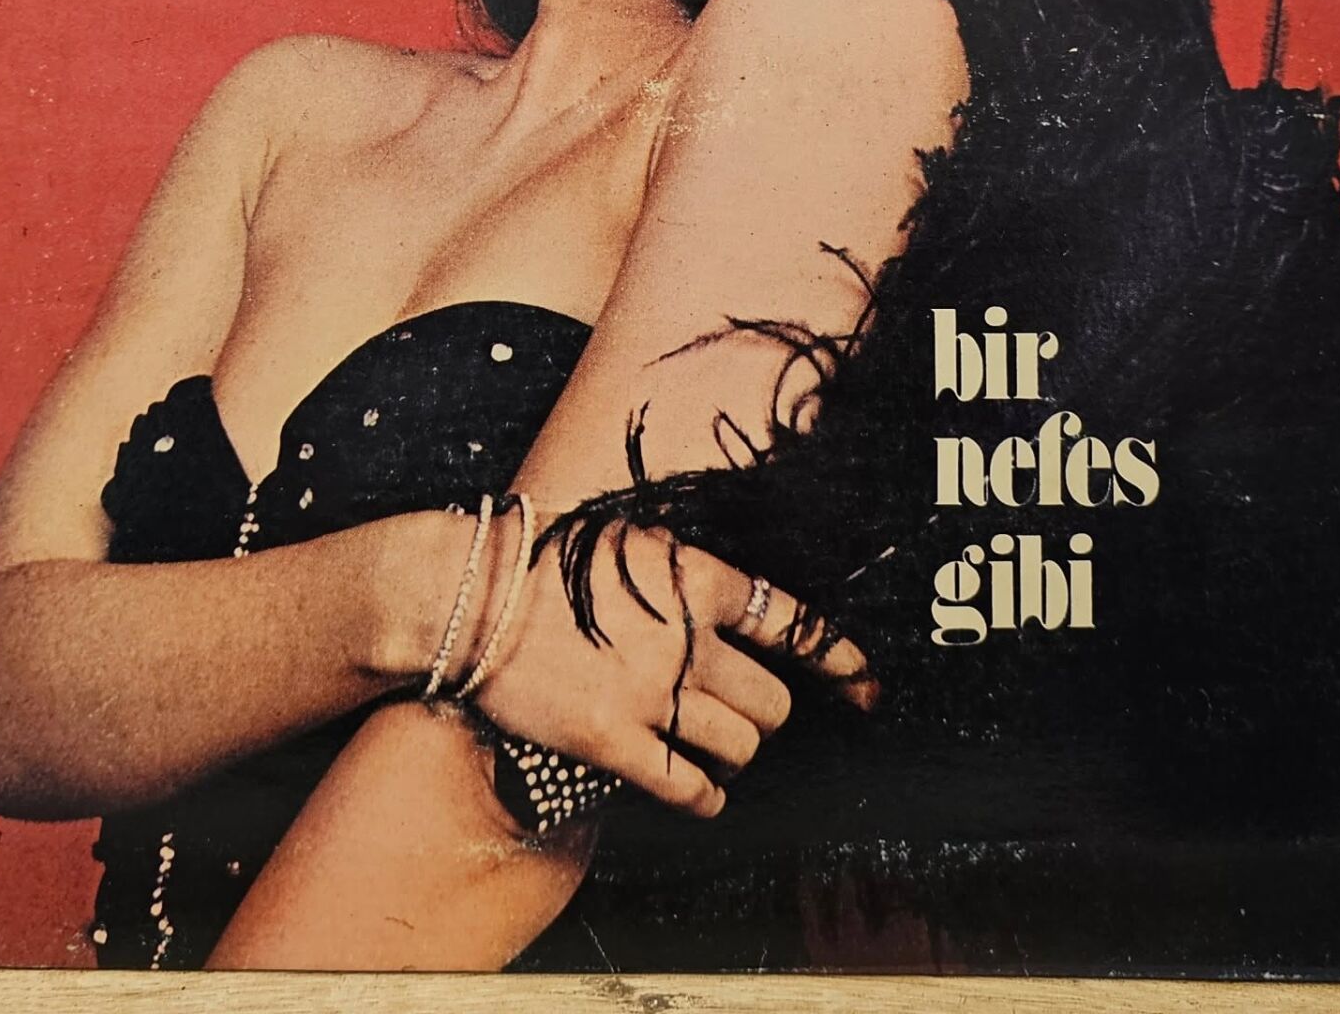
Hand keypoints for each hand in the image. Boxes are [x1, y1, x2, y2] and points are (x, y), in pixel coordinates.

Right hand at [467, 514, 873, 818]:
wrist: (473, 596)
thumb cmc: (547, 562)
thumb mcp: (631, 541)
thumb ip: (686, 573)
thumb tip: (734, 601)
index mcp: (696, 580)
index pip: (790, 622)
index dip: (840, 658)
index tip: (867, 684)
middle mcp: (685, 639)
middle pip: (773, 700)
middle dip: (768, 713)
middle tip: (748, 713)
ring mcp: (651, 694)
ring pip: (740, 746)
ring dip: (737, 753)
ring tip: (716, 748)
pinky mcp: (613, 742)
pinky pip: (686, 787)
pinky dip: (705, 798)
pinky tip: (704, 796)